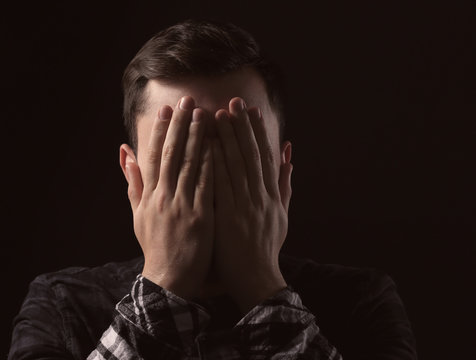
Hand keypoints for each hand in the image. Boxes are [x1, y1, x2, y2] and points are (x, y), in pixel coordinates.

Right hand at [120, 96, 213, 299]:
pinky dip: (210, 163)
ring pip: (188, 165)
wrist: (168, 278)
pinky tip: (217, 144)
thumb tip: (125, 152)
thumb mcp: (138, 214)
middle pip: (171, 154)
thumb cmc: (154, 246)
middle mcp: (163, 197)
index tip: (168, 110)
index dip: (162, 131)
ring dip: (197, 137)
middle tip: (188, 100)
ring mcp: (181, 206)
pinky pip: (205, 185)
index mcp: (149, 196)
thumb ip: (133, 182)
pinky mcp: (200, 216)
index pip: (154, 156)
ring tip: (204, 113)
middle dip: (180, 125)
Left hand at [212, 97, 292, 312]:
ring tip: (216, 115)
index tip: (251, 111)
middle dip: (241, 127)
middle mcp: (260, 197)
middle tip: (232, 102)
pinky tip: (206, 147)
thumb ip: (285, 183)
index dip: (258, 132)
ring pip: (235, 166)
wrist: (258, 279)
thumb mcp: (283, 214)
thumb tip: (290, 154)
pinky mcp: (228, 217)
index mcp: (272, 195)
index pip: (265, 157)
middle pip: (251, 155)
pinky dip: (214, 165)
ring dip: (226, 139)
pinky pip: (221, 186)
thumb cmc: (268, 247)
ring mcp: (245, 206)